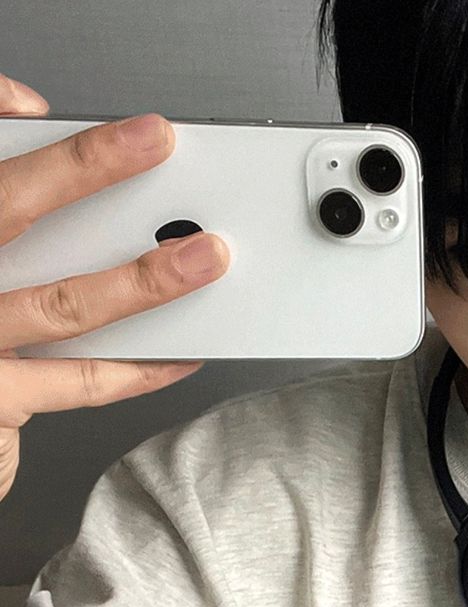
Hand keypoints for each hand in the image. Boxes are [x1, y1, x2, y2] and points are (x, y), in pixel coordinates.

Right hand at [0, 74, 229, 503]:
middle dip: (85, 171)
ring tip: (202, 257)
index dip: (5, 118)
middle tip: (153, 145)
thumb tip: (23, 106)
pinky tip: (182, 347)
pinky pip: (86, 381)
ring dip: (143, 279)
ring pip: (64, 303)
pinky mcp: (0, 400)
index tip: (46, 100)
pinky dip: (142, 365)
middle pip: (10, 206)